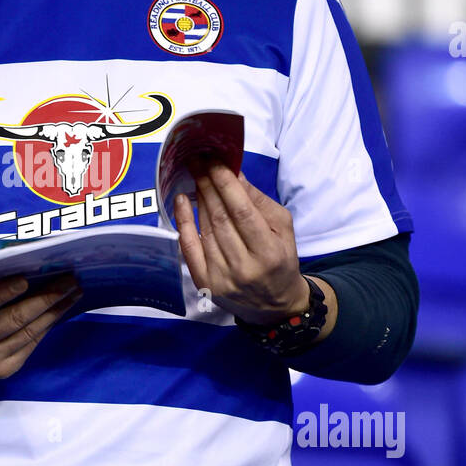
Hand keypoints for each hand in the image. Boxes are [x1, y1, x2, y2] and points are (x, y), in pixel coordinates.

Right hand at [0, 266, 81, 378]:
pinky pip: (30, 345)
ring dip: (54, 312)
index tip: (26, 278)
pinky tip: (59, 310)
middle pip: (13, 320)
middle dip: (45, 298)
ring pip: (28, 333)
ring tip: (73, 293)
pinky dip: (47, 326)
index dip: (3, 293)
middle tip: (68, 281)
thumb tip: (8, 272)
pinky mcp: (3, 370)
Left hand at [173, 164, 308, 323]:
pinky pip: (188, 247)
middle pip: (220, 217)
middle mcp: (244, 267)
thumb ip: (260, 202)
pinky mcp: (204, 283)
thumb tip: (235, 174)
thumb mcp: (284, 229)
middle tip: (198, 161)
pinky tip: (180, 201)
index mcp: (269, 252)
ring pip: (205, 228)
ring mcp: (221, 277)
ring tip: (195, 175)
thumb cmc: (281, 260)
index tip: (215, 160)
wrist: (274, 305)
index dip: (226, 184)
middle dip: (208, 184)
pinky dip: (182, 221)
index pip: (242, 212)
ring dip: (199, 198)